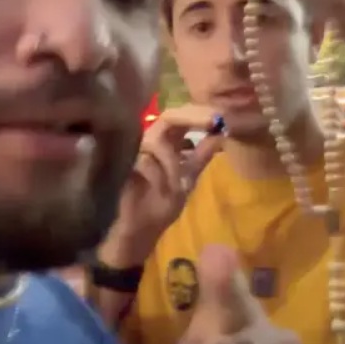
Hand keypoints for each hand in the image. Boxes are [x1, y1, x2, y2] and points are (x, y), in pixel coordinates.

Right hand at [101, 105, 223, 265]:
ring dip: (174, 161)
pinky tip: (169, 191)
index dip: (200, 113)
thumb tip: (221, 134)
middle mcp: (150, 141)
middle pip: (168, 117)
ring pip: (156, 141)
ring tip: (182, 183)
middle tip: (213, 122)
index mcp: (166, 141)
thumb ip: (201, 155)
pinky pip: (145, 164)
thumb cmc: (161, 202)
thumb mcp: (189, 177)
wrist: (140, 230)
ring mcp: (135, 153)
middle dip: (192, 118)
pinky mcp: (123, 167)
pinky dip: (161, 177)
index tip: (220, 117)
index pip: (181, 116)